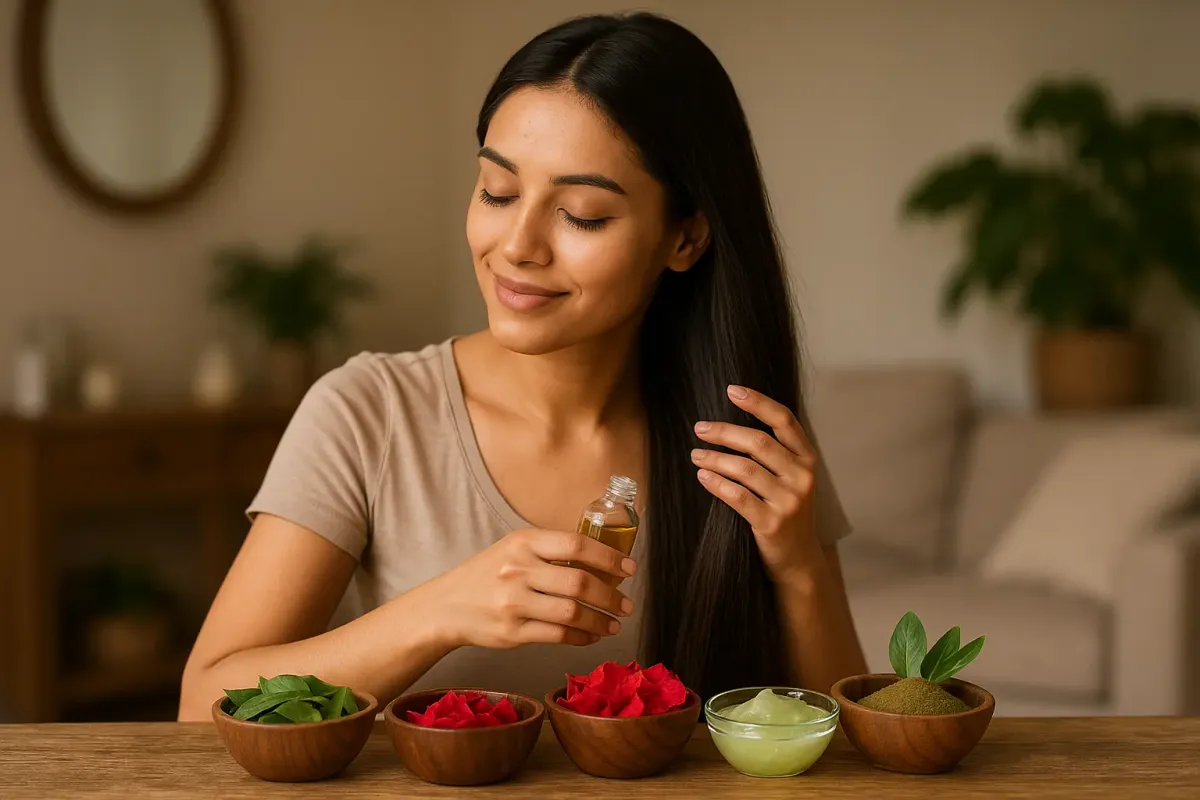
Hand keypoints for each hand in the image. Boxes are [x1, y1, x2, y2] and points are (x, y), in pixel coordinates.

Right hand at [426, 528, 635, 649]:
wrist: (445, 606)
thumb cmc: (487, 575)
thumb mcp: (513, 550)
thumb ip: (550, 552)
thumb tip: (603, 563)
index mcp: (523, 542)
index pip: (576, 544)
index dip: (608, 557)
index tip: (629, 568)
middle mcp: (518, 569)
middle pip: (579, 581)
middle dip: (611, 595)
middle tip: (626, 604)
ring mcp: (514, 602)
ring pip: (572, 612)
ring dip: (601, 620)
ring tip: (614, 624)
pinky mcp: (513, 632)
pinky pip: (558, 636)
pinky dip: (582, 637)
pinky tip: (591, 636)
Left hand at [691, 384, 820, 578]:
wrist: (799, 559)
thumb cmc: (786, 510)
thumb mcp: (790, 478)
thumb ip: (774, 453)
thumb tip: (731, 424)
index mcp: (807, 459)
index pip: (784, 420)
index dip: (758, 402)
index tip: (731, 390)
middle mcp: (802, 477)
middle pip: (759, 442)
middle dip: (724, 432)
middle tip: (700, 429)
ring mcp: (789, 501)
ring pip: (745, 469)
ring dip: (714, 458)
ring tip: (696, 455)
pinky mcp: (772, 523)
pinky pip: (738, 497)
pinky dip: (717, 484)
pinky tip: (702, 477)